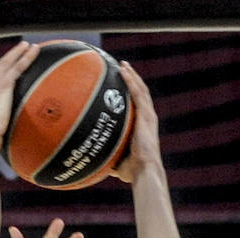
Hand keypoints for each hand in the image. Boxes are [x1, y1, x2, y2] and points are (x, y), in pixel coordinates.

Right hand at [0, 40, 38, 140]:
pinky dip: (25, 58)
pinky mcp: (4, 86)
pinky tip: (33, 51)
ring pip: (7, 64)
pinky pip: (17, 68)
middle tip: (17, 50)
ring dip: (18, 53)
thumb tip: (2, 144)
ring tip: (28, 45)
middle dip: (7, 58)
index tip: (2, 68)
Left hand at [109, 61, 161, 183]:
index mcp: (142, 127)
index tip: (121, 85)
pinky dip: (131, 81)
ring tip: (122, 65)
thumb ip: (107, 156)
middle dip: (132, 79)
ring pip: (140, 89)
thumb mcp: (116, 161)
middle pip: (140, 93)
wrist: (143, 171)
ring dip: (131, 76)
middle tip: (122, 68)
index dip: (131, 94)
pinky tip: (123, 71)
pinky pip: (137, 94)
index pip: (137, 106)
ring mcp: (148, 116)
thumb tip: (92, 160)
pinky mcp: (146, 116)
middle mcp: (147, 118)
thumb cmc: (131, 171)